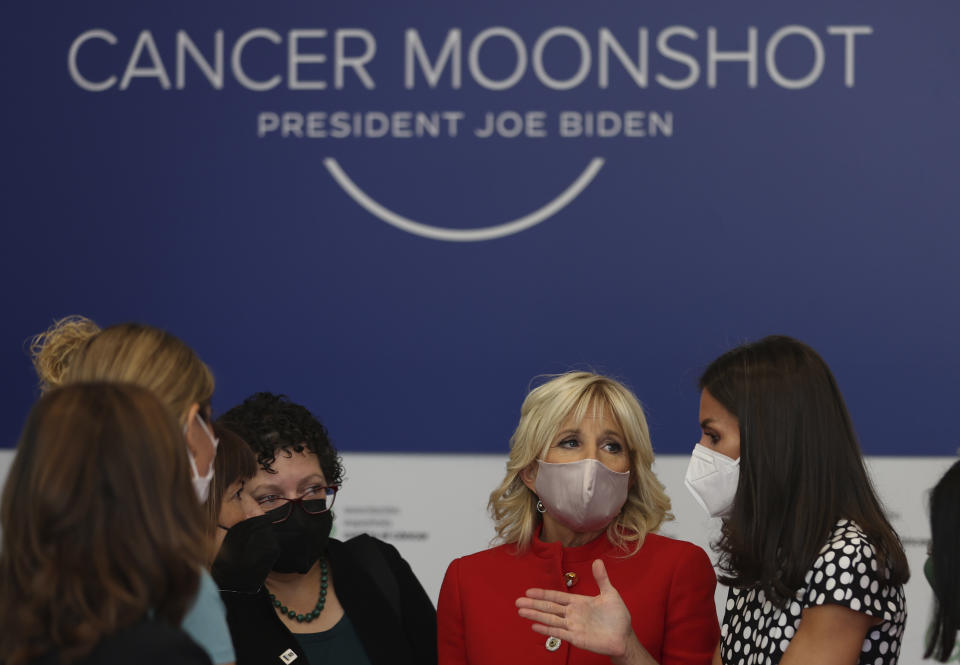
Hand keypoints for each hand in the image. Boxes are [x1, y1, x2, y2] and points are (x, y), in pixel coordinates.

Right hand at [515, 559, 634, 657]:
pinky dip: (547, 630)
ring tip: (521, 611)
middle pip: (549, 607)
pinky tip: (535, 626)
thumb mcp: (610, 594)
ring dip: (536, 615)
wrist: (624, 637)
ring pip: (551, 619)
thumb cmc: (617, 617)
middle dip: (533, 604)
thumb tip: (598, 561)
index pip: (557, 596)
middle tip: (518, 601)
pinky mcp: (576, 638)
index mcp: (578, 602)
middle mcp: (572, 614)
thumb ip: (602, 579)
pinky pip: (559, 633)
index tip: (529, 591)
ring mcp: (573, 626)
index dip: (543, 594)